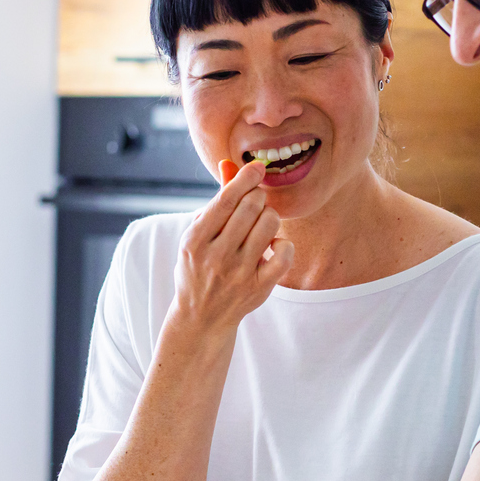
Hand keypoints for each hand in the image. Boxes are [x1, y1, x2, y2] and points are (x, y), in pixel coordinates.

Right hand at [169, 158, 291, 336]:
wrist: (201, 316)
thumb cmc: (200, 266)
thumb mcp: (198, 234)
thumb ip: (217, 200)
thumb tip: (229, 164)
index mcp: (195, 240)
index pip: (226, 200)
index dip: (246, 178)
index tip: (258, 167)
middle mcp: (216, 256)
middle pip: (251, 207)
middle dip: (258, 197)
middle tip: (256, 202)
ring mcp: (238, 273)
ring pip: (269, 225)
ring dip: (270, 216)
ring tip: (262, 224)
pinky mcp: (259, 287)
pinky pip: (284, 254)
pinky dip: (283, 244)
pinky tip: (273, 246)